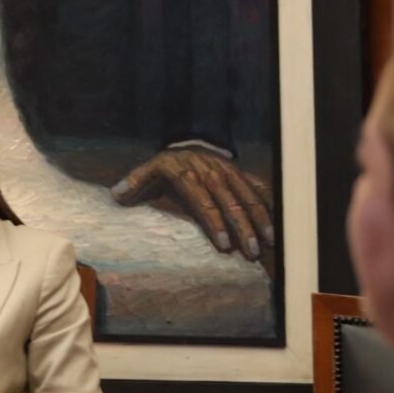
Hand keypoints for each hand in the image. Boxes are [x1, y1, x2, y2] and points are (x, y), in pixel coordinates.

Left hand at [110, 147, 274, 259]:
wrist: (187, 140)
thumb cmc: (166, 164)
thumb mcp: (149, 169)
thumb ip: (134, 182)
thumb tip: (116, 194)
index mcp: (190, 176)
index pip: (205, 203)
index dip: (215, 224)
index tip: (225, 246)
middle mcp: (213, 174)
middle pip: (231, 203)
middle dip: (243, 229)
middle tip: (251, 252)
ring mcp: (229, 173)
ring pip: (249, 196)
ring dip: (260, 219)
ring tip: (268, 242)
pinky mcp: (239, 173)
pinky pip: (257, 187)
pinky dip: (268, 203)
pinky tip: (277, 222)